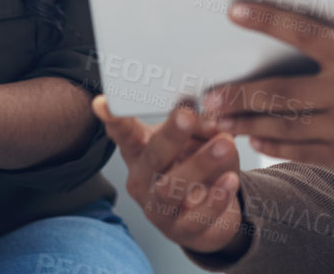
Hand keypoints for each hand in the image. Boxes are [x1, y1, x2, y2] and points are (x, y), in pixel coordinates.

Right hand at [94, 96, 246, 256]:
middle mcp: (143, 180)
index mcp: (142, 152)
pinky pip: (197, 217)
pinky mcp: (180, 231)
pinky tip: (230, 180)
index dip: (115, 120)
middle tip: (187, 116)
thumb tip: (213, 120)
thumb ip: (203, 127)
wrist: (211, 213)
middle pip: (152, 157)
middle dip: (170, 136)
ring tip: (225, 144)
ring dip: (200, 164)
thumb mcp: (199, 140)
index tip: (103, 103)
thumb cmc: (196, 167)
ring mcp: (158, 209)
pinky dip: (215, 198)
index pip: (126, 134)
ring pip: (171, 189)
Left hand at [203, 2, 333, 188]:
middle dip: (239, 95)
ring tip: (221, 121)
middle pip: (279, 92)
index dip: (266, 20)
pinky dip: (273, 145)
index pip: (303, 33)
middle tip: (210, 97)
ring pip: (283, 126)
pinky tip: (254, 139)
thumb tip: (289, 44)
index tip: (234, 11)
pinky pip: (299, 151)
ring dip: (247, 123)